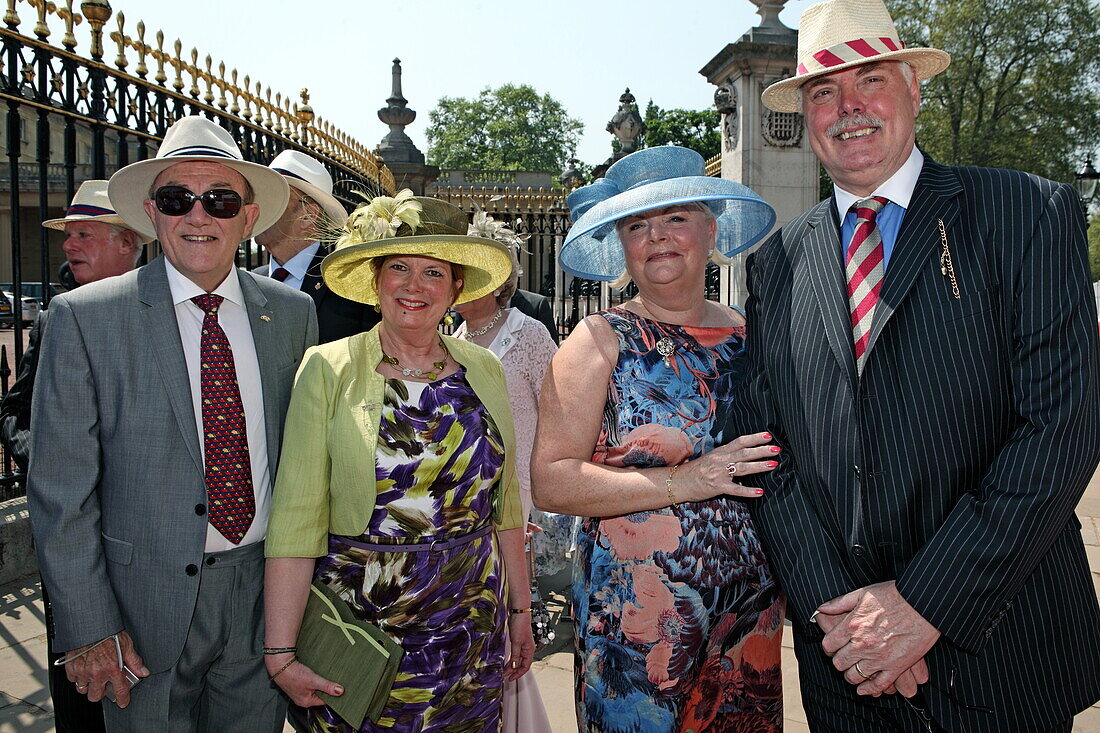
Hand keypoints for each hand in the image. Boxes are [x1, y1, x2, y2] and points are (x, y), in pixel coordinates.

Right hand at [64, 631, 147, 707]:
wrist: (89, 624)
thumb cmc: (108, 632)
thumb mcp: (126, 644)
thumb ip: (134, 661)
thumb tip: (144, 672)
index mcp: (112, 668)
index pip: (119, 690)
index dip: (122, 699)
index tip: (123, 702)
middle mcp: (97, 673)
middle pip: (96, 696)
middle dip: (100, 693)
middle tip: (104, 685)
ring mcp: (82, 671)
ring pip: (83, 690)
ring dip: (88, 685)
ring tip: (93, 676)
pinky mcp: (71, 668)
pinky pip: (73, 680)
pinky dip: (77, 677)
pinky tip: (84, 669)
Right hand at [266, 655, 342, 706]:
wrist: (279, 665)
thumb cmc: (294, 674)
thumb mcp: (313, 680)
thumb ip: (327, 686)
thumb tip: (340, 691)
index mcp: (306, 702)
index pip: (324, 701)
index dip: (333, 694)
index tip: (341, 687)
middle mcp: (302, 698)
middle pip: (320, 694)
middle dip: (327, 687)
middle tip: (335, 679)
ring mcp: (300, 691)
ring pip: (315, 688)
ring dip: (320, 681)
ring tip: (326, 675)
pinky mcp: (298, 683)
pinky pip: (310, 683)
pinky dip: (314, 678)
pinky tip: (317, 672)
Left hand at [504, 613, 534, 679]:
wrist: (519, 613)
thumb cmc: (520, 625)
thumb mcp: (516, 642)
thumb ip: (515, 655)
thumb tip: (514, 667)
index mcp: (529, 650)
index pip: (525, 666)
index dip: (518, 674)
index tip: (510, 678)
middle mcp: (527, 649)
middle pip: (521, 664)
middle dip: (513, 671)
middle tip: (504, 675)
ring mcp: (523, 646)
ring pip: (517, 659)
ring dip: (511, 665)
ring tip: (503, 670)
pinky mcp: (518, 642)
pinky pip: (515, 654)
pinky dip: (511, 659)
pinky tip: (506, 661)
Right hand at [678, 431, 778, 502]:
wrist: (678, 482)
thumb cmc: (695, 471)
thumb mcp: (710, 458)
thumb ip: (725, 456)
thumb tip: (742, 455)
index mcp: (720, 452)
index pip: (740, 441)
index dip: (755, 438)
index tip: (768, 435)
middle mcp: (721, 460)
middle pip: (745, 453)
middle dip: (762, 450)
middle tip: (776, 449)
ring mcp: (719, 473)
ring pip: (743, 467)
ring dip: (759, 466)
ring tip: (773, 464)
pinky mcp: (718, 486)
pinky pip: (736, 489)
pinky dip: (748, 491)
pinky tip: (760, 492)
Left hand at [819, 581, 939, 695]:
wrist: (922, 604)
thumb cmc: (893, 595)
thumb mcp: (863, 593)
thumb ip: (840, 602)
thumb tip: (821, 608)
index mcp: (852, 626)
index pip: (828, 645)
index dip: (828, 648)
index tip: (832, 647)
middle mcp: (862, 644)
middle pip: (839, 662)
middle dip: (839, 661)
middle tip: (843, 659)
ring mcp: (879, 657)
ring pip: (854, 676)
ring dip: (851, 676)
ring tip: (852, 672)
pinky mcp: (896, 667)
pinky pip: (878, 685)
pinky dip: (868, 690)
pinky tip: (863, 689)